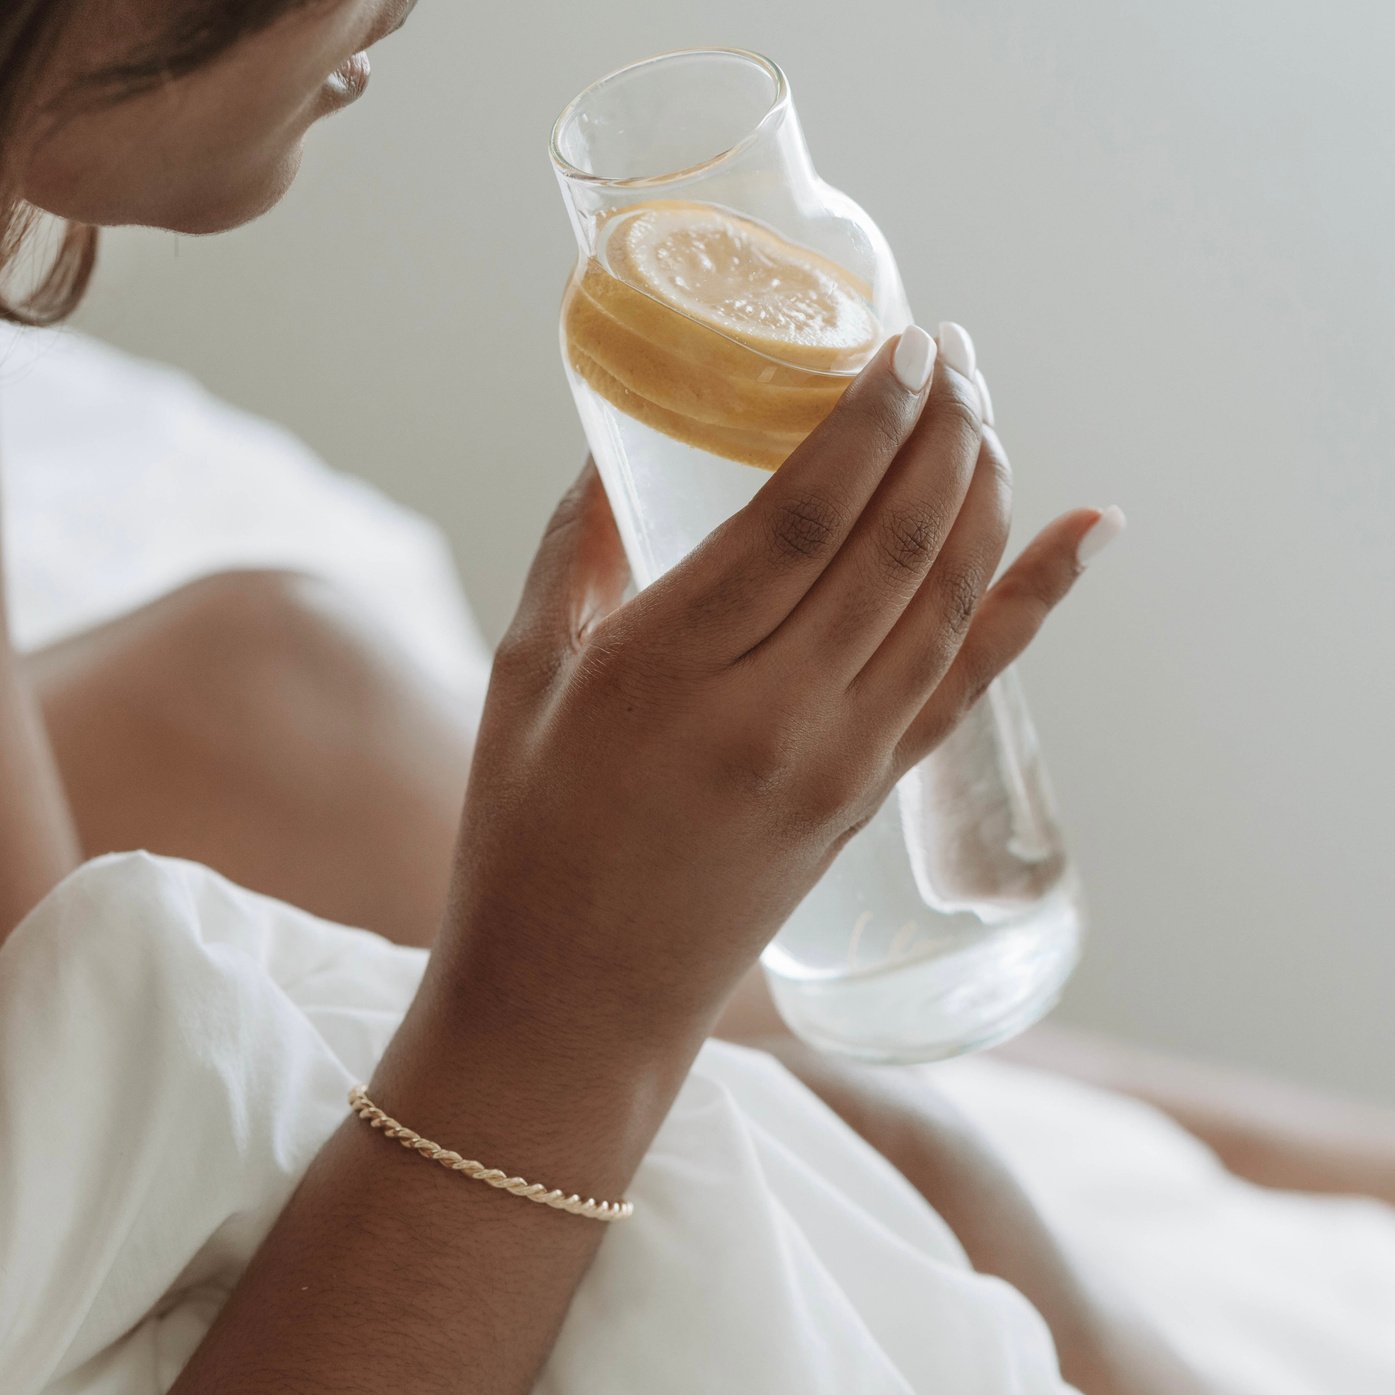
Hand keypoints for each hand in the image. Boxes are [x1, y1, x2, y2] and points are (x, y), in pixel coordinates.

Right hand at [438, 330, 1102, 1056]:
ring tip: (986, 409)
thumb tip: (613, 452)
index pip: (802, 515)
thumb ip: (576, 555)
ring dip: (982, 489)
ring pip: (947, 599)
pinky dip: (1038, 601)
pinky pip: (970, 683)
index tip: (902, 343)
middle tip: (952, 349)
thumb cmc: (527, 843)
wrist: (579, 1005)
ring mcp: (838, 765)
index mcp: (668, 670)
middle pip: (895, 542)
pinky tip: (1090, 531)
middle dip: (940, 428)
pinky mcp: (866, 801)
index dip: (866, 420)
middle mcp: (773, 714)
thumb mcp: (524, 682)